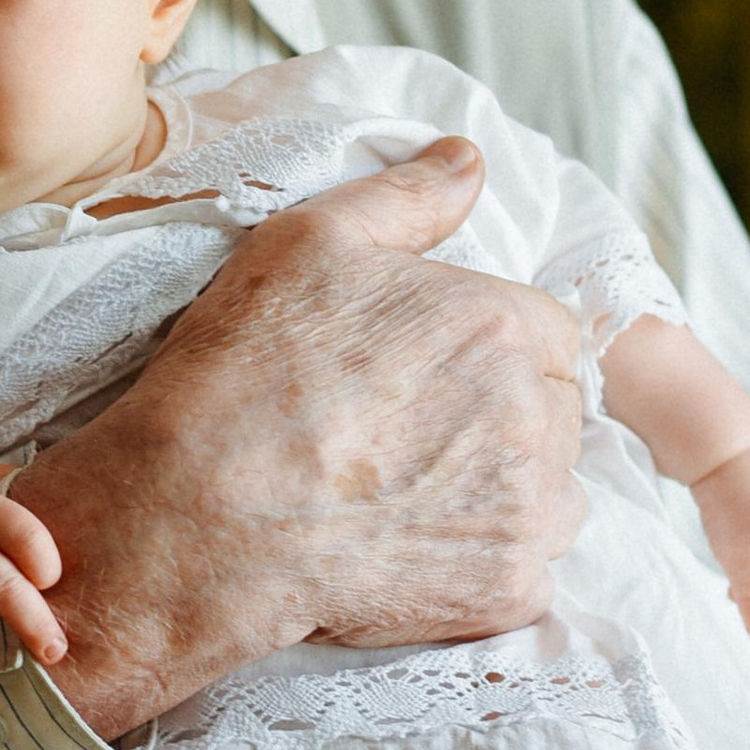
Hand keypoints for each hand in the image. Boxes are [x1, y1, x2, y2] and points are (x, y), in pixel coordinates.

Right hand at [12, 139, 585, 741]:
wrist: (197, 517)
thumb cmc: (246, 373)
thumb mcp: (309, 243)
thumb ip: (407, 196)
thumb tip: (468, 159)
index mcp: (507, 322)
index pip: (546, 331)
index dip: (482, 349)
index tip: (419, 373)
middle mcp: (540, 415)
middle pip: (552, 413)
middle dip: (495, 420)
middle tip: (399, 436)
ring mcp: (531, 511)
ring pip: (548, 494)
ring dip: (498, 493)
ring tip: (401, 494)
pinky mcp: (509, 590)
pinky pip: (523, 572)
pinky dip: (476, 564)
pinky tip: (404, 548)